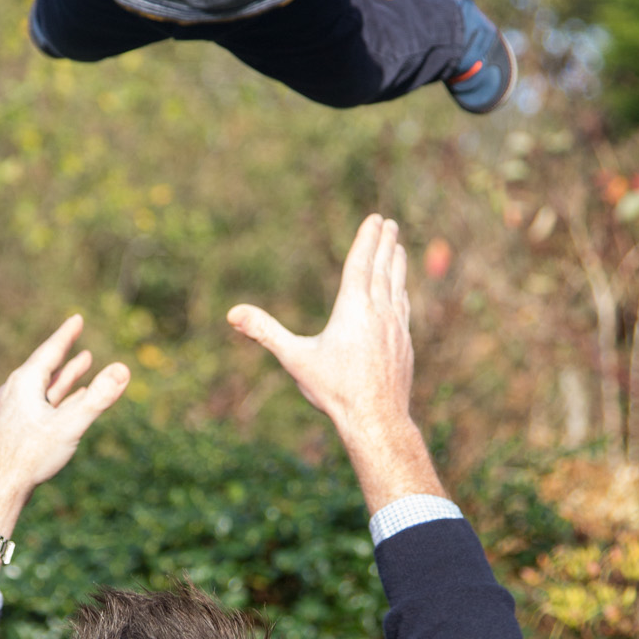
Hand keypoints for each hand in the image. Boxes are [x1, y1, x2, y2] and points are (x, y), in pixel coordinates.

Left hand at [0, 317, 129, 572]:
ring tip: (82, 363)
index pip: (50, 351)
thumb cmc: (31, 456)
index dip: (66, 335)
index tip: (76, 319)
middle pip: (45, 367)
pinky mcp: (11, 427)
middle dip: (66, 354)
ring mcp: (11, 410)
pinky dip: (55, 398)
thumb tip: (123, 369)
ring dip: (63, 376)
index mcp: (24, 383)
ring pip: (42, 387)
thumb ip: (98, 397)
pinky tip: (67, 403)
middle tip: (76, 336)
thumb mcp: (70, 425)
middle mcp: (14, 392)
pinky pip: (38, 404)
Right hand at [228, 215, 444, 511]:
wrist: (376, 419)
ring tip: (398, 247)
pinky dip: (402, 291)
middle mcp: (380, 312)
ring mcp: (396, 328)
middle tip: (389, 223)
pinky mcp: (405, 344)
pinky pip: (405, 309)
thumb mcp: (294, 359)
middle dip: (385, 244)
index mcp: (354, 308)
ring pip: (398, 287)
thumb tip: (233, 314)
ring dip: (397, 264)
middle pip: (383, 269)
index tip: (375, 218)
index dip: (367, 239)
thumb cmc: (334, 390)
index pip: (361, 264)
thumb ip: (265, 332)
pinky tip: (402, 292)